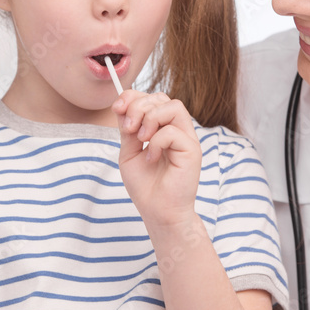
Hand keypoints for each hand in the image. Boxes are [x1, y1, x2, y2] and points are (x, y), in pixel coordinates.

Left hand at [112, 90, 201, 229]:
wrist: (158, 212)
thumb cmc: (146, 186)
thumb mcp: (129, 152)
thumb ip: (127, 130)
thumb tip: (121, 106)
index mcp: (162, 128)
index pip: (152, 98)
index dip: (133, 97)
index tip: (117, 109)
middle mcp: (177, 129)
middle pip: (162, 97)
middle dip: (138, 107)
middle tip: (128, 130)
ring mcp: (187, 139)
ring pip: (173, 106)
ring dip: (150, 119)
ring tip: (141, 140)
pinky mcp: (192, 151)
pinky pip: (173, 132)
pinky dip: (156, 142)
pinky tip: (151, 157)